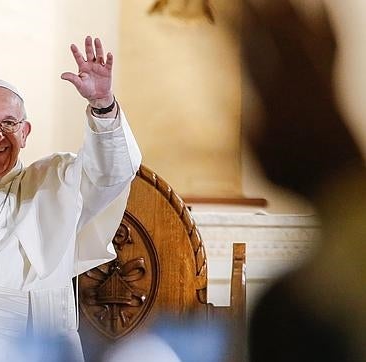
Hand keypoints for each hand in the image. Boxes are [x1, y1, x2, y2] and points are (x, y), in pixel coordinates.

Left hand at [61, 36, 113, 107]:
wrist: (98, 97)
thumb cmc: (86, 90)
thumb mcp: (78, 84)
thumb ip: (72, 78)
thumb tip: (62, 75)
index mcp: (83, 67)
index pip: (79, 57)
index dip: (75, 52)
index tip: (72, 45)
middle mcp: (91, 65)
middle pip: (89, 53)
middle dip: (88, 46)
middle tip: (88, 37)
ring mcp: (99, 67)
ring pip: (99, 55)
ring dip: (98, 48)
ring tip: (97, 40)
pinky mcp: (107, 71)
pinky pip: (109, 63)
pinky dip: (109, 59)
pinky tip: (109, 53)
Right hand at [242, 0, 362, 196]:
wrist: (336, 178)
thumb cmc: (292, 168)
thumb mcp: (256, 147)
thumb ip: (241, 113)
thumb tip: (223, 97)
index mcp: (274, 96)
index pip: (252, 53)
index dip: (240, 29)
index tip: (229, 11)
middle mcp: (298, 80)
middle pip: (280, 35)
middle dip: (264, 11)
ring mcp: (319, 78)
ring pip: (308, 33)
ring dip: (293, 11)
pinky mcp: (332, 80)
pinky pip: (330, 42)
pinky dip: (324, 23)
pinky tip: (321, 11)